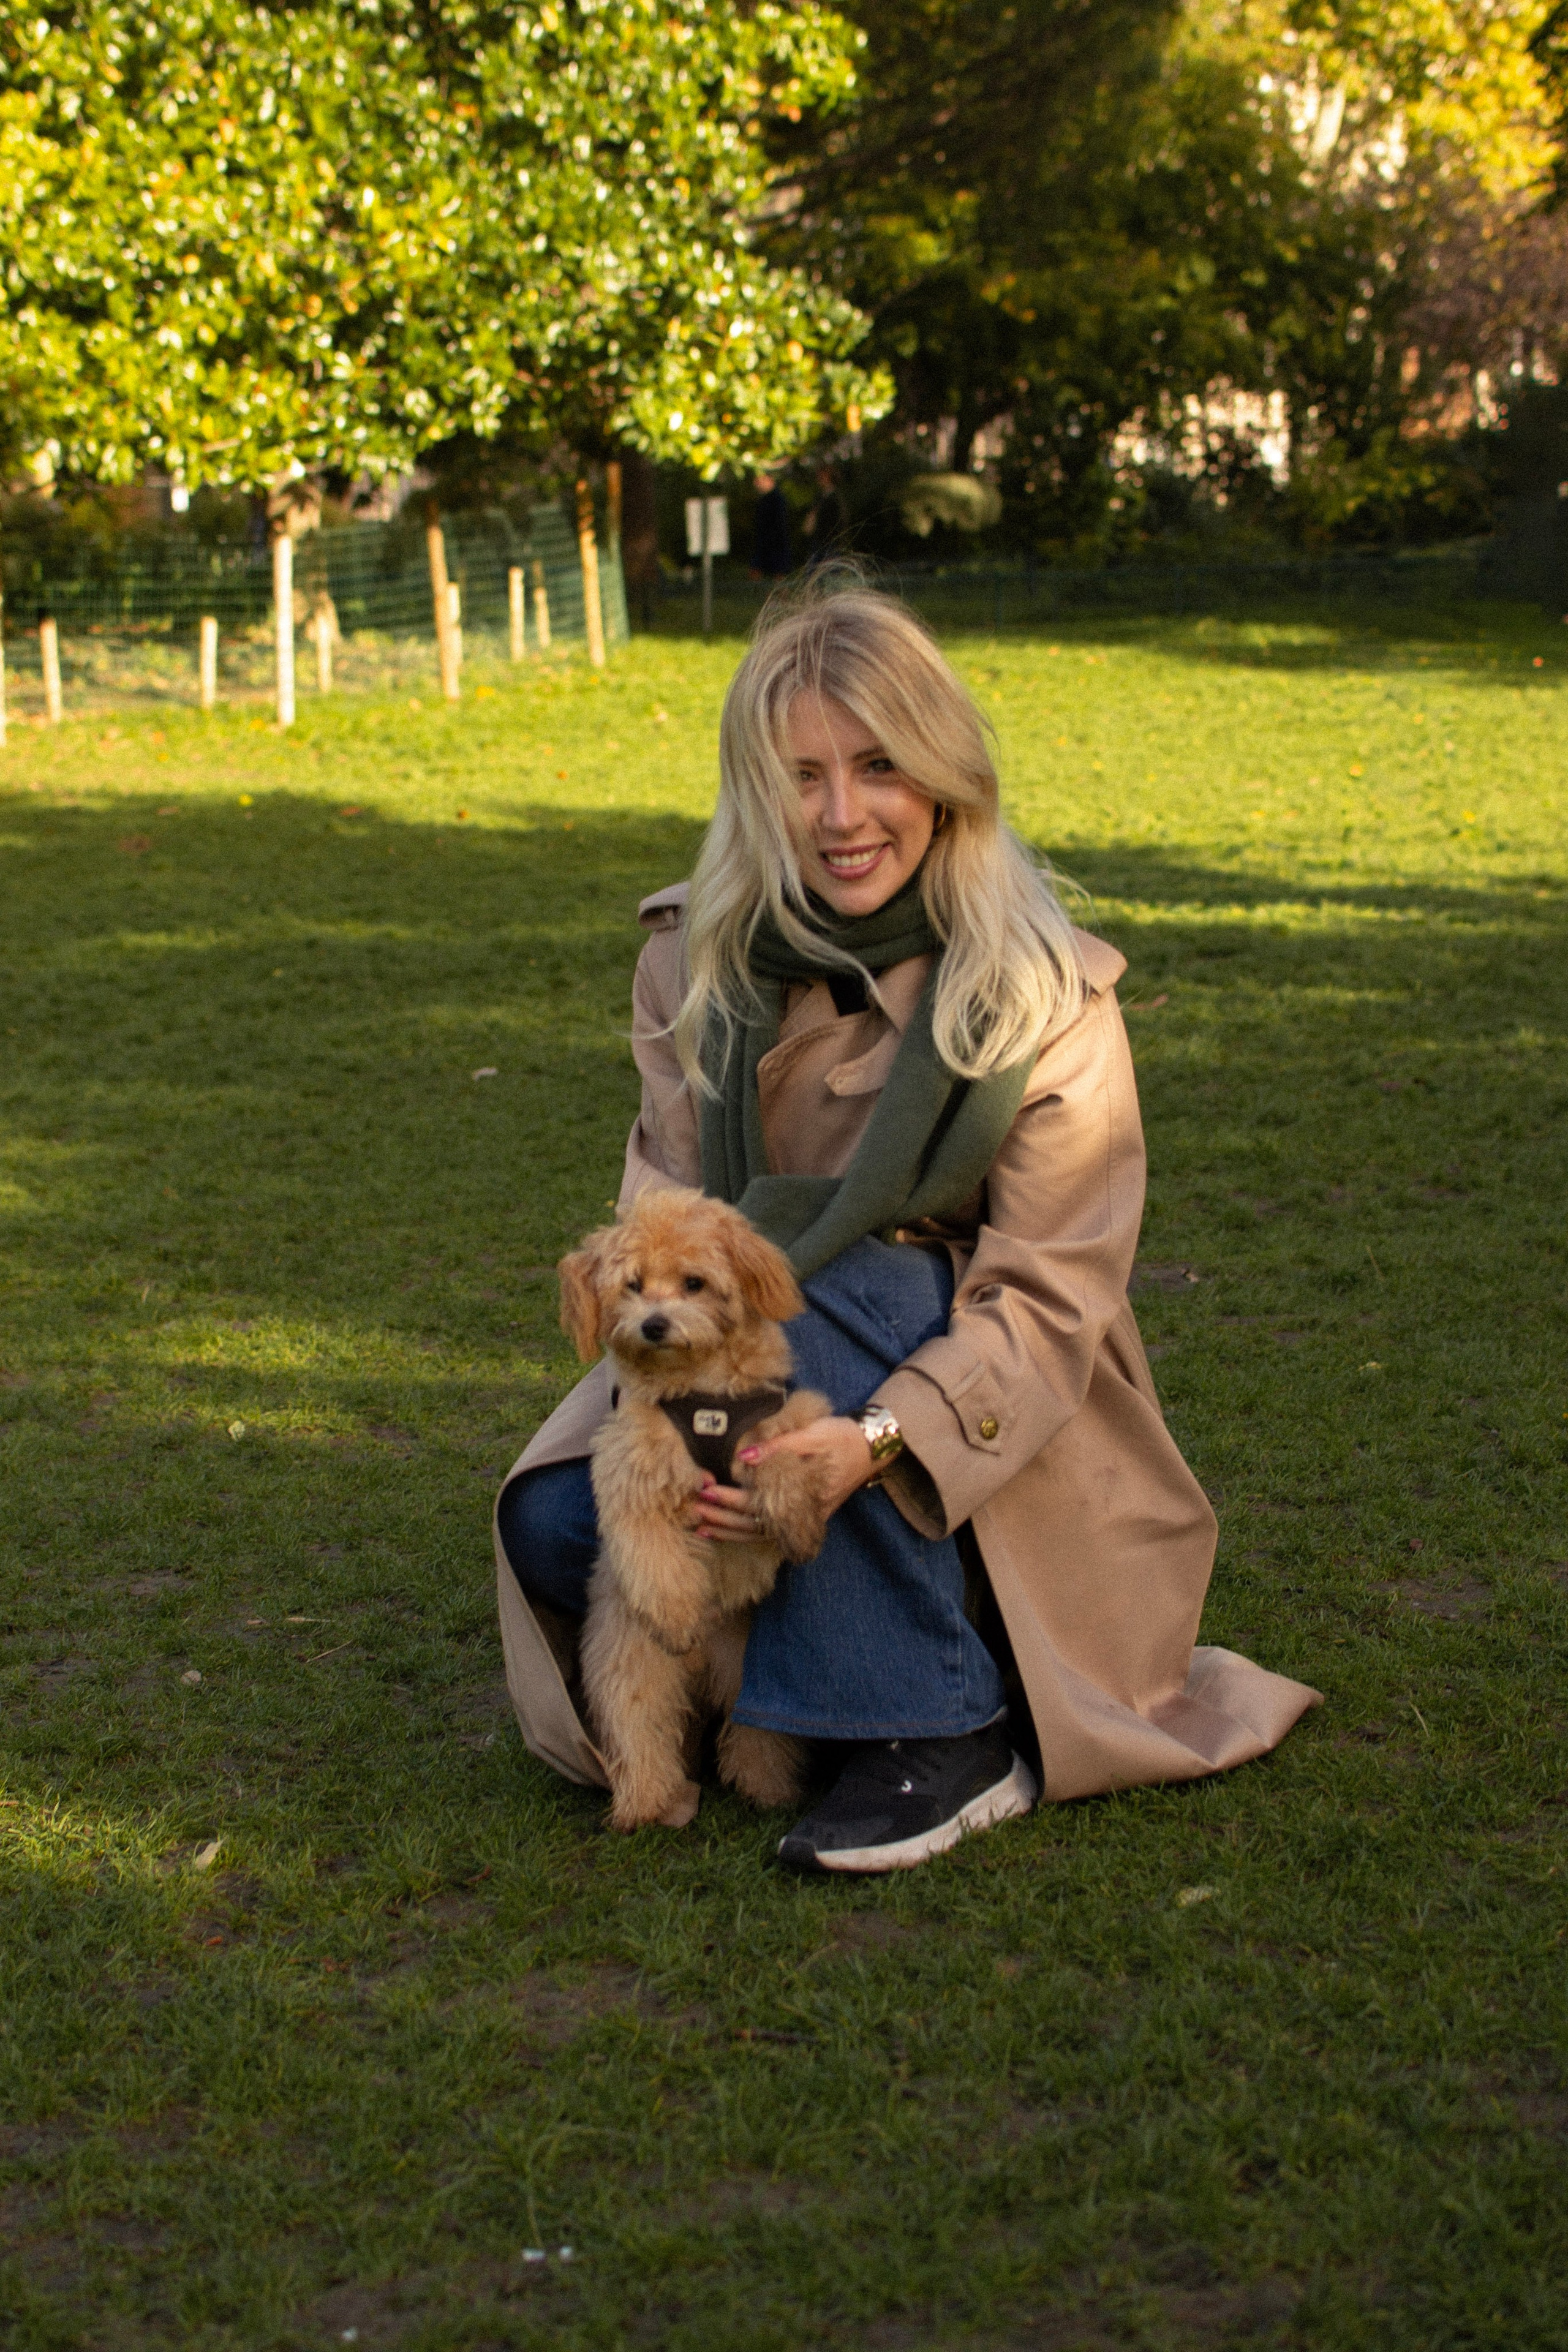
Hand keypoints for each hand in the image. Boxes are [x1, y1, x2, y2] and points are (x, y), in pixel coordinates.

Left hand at [689, 1415, 877, 1542]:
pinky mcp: (801, 1517)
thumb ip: (777, 1446)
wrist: (871, 1447)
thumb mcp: (812, 1434)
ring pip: (759, 1534)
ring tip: (701, 1524)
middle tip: (693, 1505)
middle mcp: (800, 1514)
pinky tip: (725, 1529)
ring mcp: (801, 1519)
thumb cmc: (841, 1437)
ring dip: (728, 1529)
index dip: (727, 1497)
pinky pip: (768, 1532)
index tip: (703, 1487)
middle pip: (752, 1524)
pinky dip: (744, 1532)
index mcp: (800, 1493)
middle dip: (720, 1516)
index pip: (756, 1502)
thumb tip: (743, 1457)